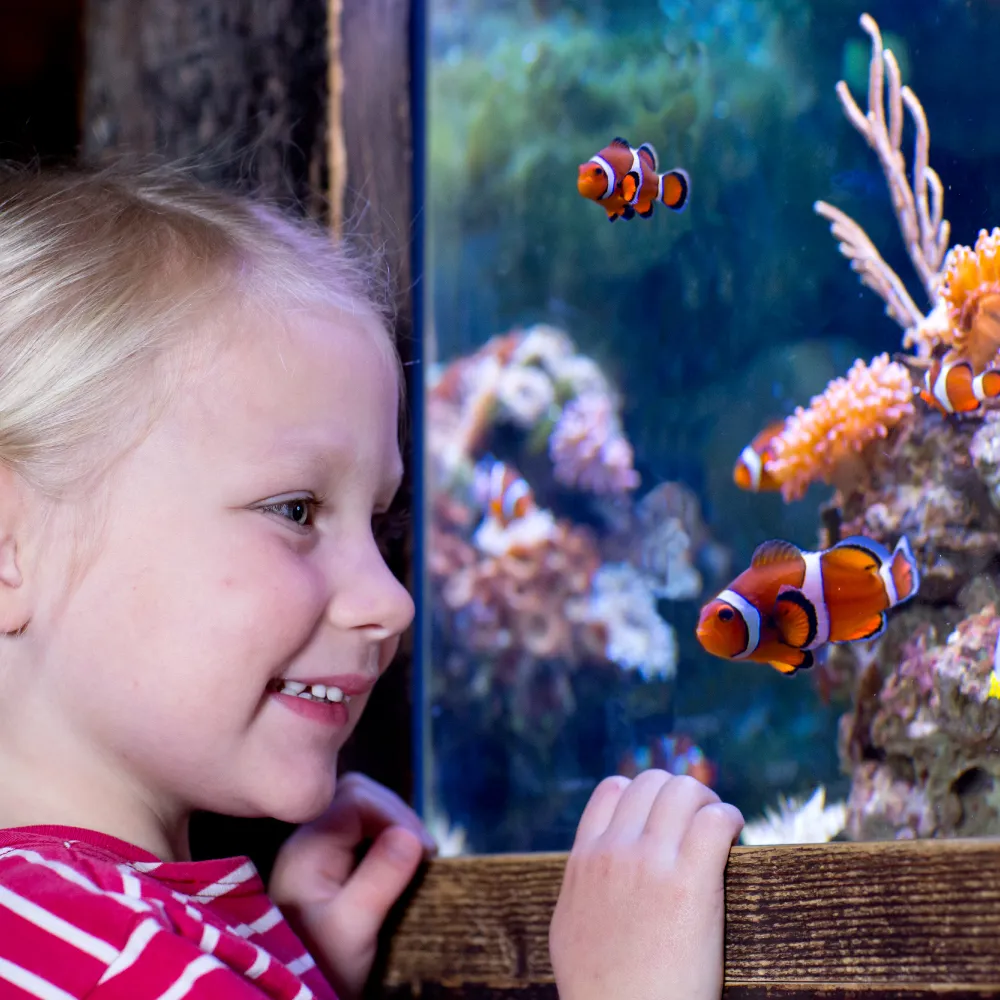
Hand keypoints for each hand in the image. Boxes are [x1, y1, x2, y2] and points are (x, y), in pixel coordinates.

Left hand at [268, 772, 436, 999]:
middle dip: (397, 816)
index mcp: (308, 847)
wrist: (292, 997)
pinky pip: (360, 835)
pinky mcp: (327, 869)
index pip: (355, 798)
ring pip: (362, 813)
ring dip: (395, 828)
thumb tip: (411, 835)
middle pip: (358, 797)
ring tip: (419, 859)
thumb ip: (379, 878)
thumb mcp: (353, 927)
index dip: (395, 815)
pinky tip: (403, 865)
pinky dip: (386, 841)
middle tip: (425, 853)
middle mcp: (309, 841)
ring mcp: (317, 854)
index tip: (425, 851)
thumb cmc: (322, 964)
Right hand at [549, 770, 743, 999]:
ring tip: (721, 822)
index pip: (612, 790)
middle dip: (679, 792)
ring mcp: (651, 863)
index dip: (643, 794)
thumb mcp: (570, 926)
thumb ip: (580, 886)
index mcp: (584, 860)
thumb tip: (589, 866)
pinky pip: (715, 821)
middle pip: (651, 782)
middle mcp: (614, 851)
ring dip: (706, 799)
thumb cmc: (599, 990)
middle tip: (699, 815)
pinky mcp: (691, 882)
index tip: (663, 814)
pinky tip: (735, 833)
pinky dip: (729, 818)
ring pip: (683, 790)